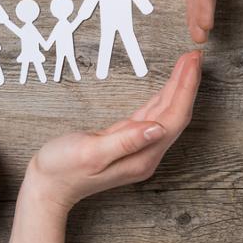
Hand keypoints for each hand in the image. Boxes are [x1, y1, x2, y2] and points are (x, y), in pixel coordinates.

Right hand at [22, 51, 201, 211]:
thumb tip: (158, 128)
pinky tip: (168, 88)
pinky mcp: (128, 143)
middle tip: (194, 56)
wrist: (48, 186)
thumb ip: (126, 140)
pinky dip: (162, 98)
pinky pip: (153, 116)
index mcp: (141, 157)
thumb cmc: (63, 169)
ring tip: (186, 64)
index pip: (173, 119)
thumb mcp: (91, 152)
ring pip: (166, 114)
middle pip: (175, 115)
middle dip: (186, 84)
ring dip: (177, 88)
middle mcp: (146, 155)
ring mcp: (138, 149)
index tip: (192, 64)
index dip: (185, 89)